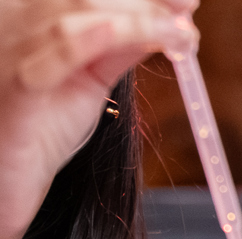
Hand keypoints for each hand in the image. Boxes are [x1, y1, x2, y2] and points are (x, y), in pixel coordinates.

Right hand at [0, 0, 197, 238]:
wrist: (5, 181)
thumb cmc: (38, 128)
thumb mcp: (88, 81)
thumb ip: (119, 49)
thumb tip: (170, 22)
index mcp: (29, 16)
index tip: (185, 2)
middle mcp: (14, 25)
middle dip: (144, 5)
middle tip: (187, 18)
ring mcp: (11, 55)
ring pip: (75, 18)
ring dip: (137, 21)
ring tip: (179, 34)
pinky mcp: (17, 91)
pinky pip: (52, 59)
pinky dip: (88, 41)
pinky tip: (117, 31)